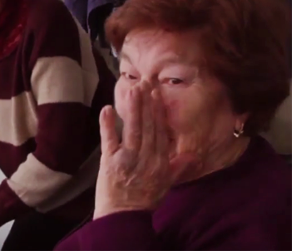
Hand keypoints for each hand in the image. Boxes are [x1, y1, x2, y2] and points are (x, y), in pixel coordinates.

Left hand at [94, 83, 197, 218]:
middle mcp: (146, 158)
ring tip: (132, 89)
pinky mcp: (109, 162)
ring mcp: (127, 159)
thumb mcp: (166, 183)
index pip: (160, 131)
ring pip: (133, 129)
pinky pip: (109, 140)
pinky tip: (106, 109)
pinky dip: (107, 124)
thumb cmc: (144, 200)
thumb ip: (178, 167)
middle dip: (146, 103)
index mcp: (160, 162)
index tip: (156, 93)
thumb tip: (193, 155)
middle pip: (148, 126)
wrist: (124, 217)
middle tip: (145, 82)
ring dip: (133, 108)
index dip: (158, 111)